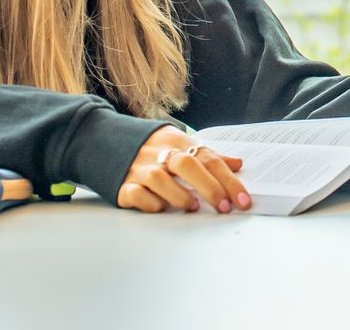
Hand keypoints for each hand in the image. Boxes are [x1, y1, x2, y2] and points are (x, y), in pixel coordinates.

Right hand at [118, 125, 249, 214]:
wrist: (107, 142)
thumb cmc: (154, 149)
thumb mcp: (182, 145)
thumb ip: (209, 156)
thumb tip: (237, 164)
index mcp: (177, 140)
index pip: (208, 158)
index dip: (228, 179)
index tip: (242, 199)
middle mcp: (158, 153)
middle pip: (186, 165)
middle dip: (209, 187)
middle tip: (224, 207)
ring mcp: (139, 168)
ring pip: (160, 179)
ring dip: (180, 195)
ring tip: (193, 207)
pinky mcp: (122, 185)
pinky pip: (137, 195)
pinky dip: (151, 204)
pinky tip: (162, 208)